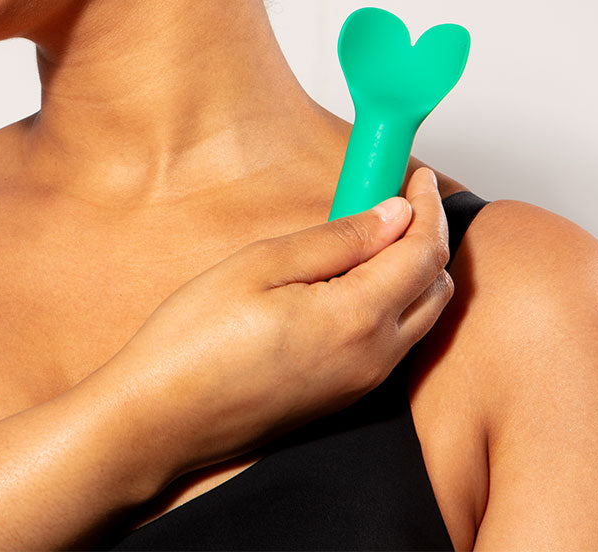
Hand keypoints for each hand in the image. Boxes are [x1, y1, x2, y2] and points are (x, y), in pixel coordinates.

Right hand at [100, 166, 452, 480]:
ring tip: (370, 231)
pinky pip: (394, 340)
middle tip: (394, 198)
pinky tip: (352, 276)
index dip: (429, 208)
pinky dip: (394, 300)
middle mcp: (374, 359)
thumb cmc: (195, 340)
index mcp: (357, 321)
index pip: (424, 254)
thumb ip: (337, 239)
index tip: (418, 178)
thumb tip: (393, 215)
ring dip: (413, 270)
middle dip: (426, 237)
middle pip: (436, 288)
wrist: (161, 420)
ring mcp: (362, 384)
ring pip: (420, 317)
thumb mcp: (262, 265)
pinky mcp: (344, 396)